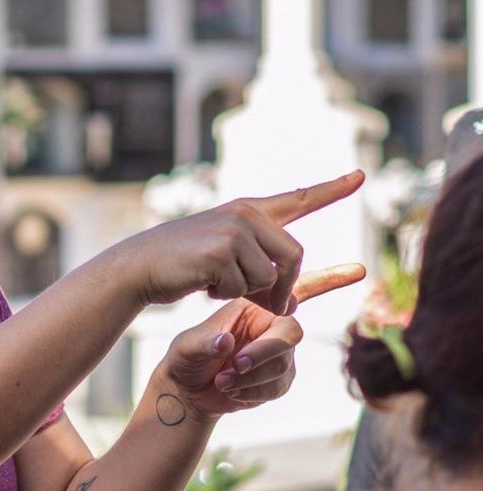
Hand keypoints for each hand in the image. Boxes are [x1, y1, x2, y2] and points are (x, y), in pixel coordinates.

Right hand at [131, 171, 364, 314]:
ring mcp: (233, 232)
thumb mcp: (224, 255)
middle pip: (294, 256)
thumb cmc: (181, 264)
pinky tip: (202, 284)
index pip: (298, 198)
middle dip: (283, 287)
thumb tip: (290, 299)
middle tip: (269, 305)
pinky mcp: (220, 252)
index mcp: (248, 210)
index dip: (332, 189)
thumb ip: (259, 265)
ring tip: (215, 283)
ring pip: (268, 277)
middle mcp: (245, 215)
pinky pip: (243, 288)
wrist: (139, 265)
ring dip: (246, 292)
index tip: (361, 176)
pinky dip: (226, 296)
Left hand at [161, 264, 366, 420]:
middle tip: (235, 365)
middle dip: (265, 352)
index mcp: (254, 304)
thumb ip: (204, 344)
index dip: (329, 279)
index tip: (360, 270)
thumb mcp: (186, 347)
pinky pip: (278, 387)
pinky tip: (231, 391)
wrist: (187, 390)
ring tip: (222, 380)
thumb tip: (227, 343)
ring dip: (251, 377)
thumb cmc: (186, 358)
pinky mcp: (280, 379)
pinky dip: (252, 392)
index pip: (294, 291)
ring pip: (283, 364)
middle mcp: (272, 325)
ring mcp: (280, 354)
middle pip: (290, 333)